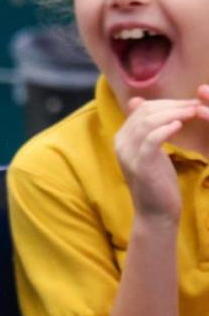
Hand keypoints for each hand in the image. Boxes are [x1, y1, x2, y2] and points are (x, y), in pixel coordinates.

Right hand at [114, 96, 199, 220]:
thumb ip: (147, 131)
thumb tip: (140, 104)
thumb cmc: (157, 183)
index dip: (166, 102)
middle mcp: (121, 143)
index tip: (188, 102)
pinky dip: (166, 129)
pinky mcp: (140, 164)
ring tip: (193, 112)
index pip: (141, 109)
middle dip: (172, 105)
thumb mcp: (151, 153)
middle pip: (145, 112)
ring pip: (148, 122)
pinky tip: (180, 126)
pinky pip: (151, 139)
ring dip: (173, 113)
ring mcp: (129, 154)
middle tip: (195, 104)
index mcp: (122, 138)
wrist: (155, 213)